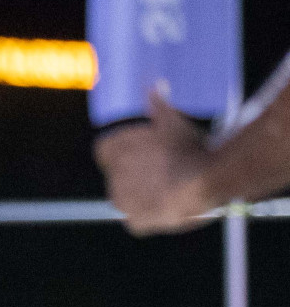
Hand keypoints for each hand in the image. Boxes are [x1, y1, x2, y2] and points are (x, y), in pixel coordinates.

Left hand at [94, 86, 214, 234]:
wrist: (203, 182)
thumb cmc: (187, 148)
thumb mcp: (172, 121)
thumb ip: (158, 104)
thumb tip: (152, 83)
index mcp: (110, 153)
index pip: (104, 150)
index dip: (124, 149)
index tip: (143, 150)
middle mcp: (110, 180)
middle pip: (119, 175)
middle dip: (137, 172)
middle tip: (164, 167)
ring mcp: (122, 203)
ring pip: (129, 197)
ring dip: (144, 193)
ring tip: (170, 185)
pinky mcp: (135, 223)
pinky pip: (139, 219)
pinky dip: (152, 214)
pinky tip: (168, 205)